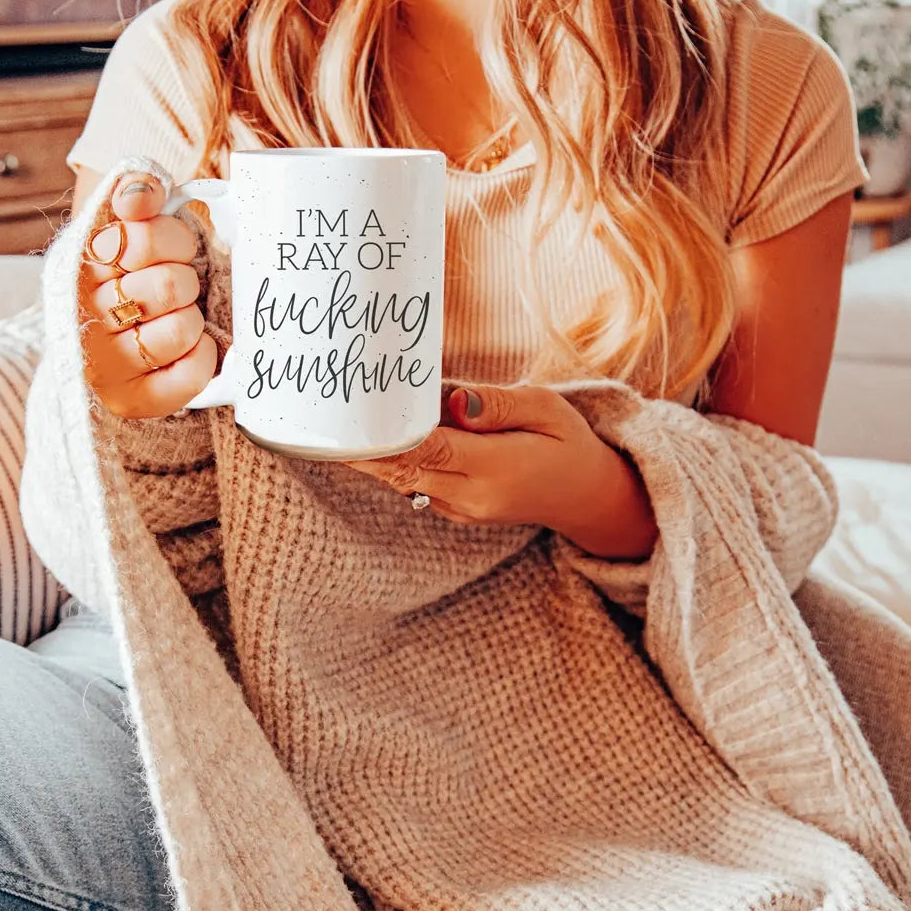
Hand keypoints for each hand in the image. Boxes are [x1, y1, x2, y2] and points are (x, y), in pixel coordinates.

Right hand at [78, 171, 219, 417]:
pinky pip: (190, 374)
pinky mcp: (130, 399)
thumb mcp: (123, 224)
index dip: (175, 240)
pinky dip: (202, 357)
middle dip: (186, 282)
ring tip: (173, 320)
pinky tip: (188, 349)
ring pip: (182, 329)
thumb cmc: (127, 275)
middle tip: (174, 291)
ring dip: (192, 320)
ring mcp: (104, 363)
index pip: (144, 237)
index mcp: (80, 264)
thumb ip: (136, 191)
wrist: (102, 341)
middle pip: (172, 285)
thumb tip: (141, 193)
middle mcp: (84, 315)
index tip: (172, 251)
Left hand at [345, 384, 658, 561]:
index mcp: (496, 469)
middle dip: (364, 449)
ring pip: (404, 480)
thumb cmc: (568, 441)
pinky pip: (416, 485)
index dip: (386, 440)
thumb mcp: (545, 408)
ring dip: (372, 457)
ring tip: (337, 427)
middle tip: (325, 422)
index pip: (427, 451)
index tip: (351, 425)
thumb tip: (452, 400)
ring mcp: (462, 509)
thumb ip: (496, 404)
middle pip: (403, 470)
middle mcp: (472, 496)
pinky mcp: (456, 509)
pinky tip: (373, 439)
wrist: (586, 495)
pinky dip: (394, 463)